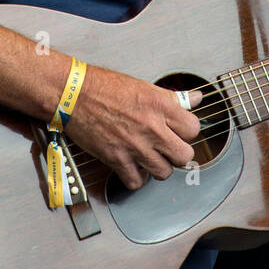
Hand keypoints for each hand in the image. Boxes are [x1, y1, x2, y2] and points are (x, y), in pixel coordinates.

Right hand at [65, 66, 202, 189]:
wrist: (73, 94)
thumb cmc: (104, 87)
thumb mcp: (144, 86)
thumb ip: (172, 97)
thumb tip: (195, 98)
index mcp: (160, 106)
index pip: (193, 128)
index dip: (187, 131)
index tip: (179, 131)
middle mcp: (151, 128)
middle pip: (184, 156)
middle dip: (177, 153)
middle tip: (168, 148)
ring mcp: (135, 146)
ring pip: (164, 172)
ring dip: (158, 167)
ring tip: (151, 158)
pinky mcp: (116, 159)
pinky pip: (136, 182)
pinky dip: (136, 178)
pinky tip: (133, 167)